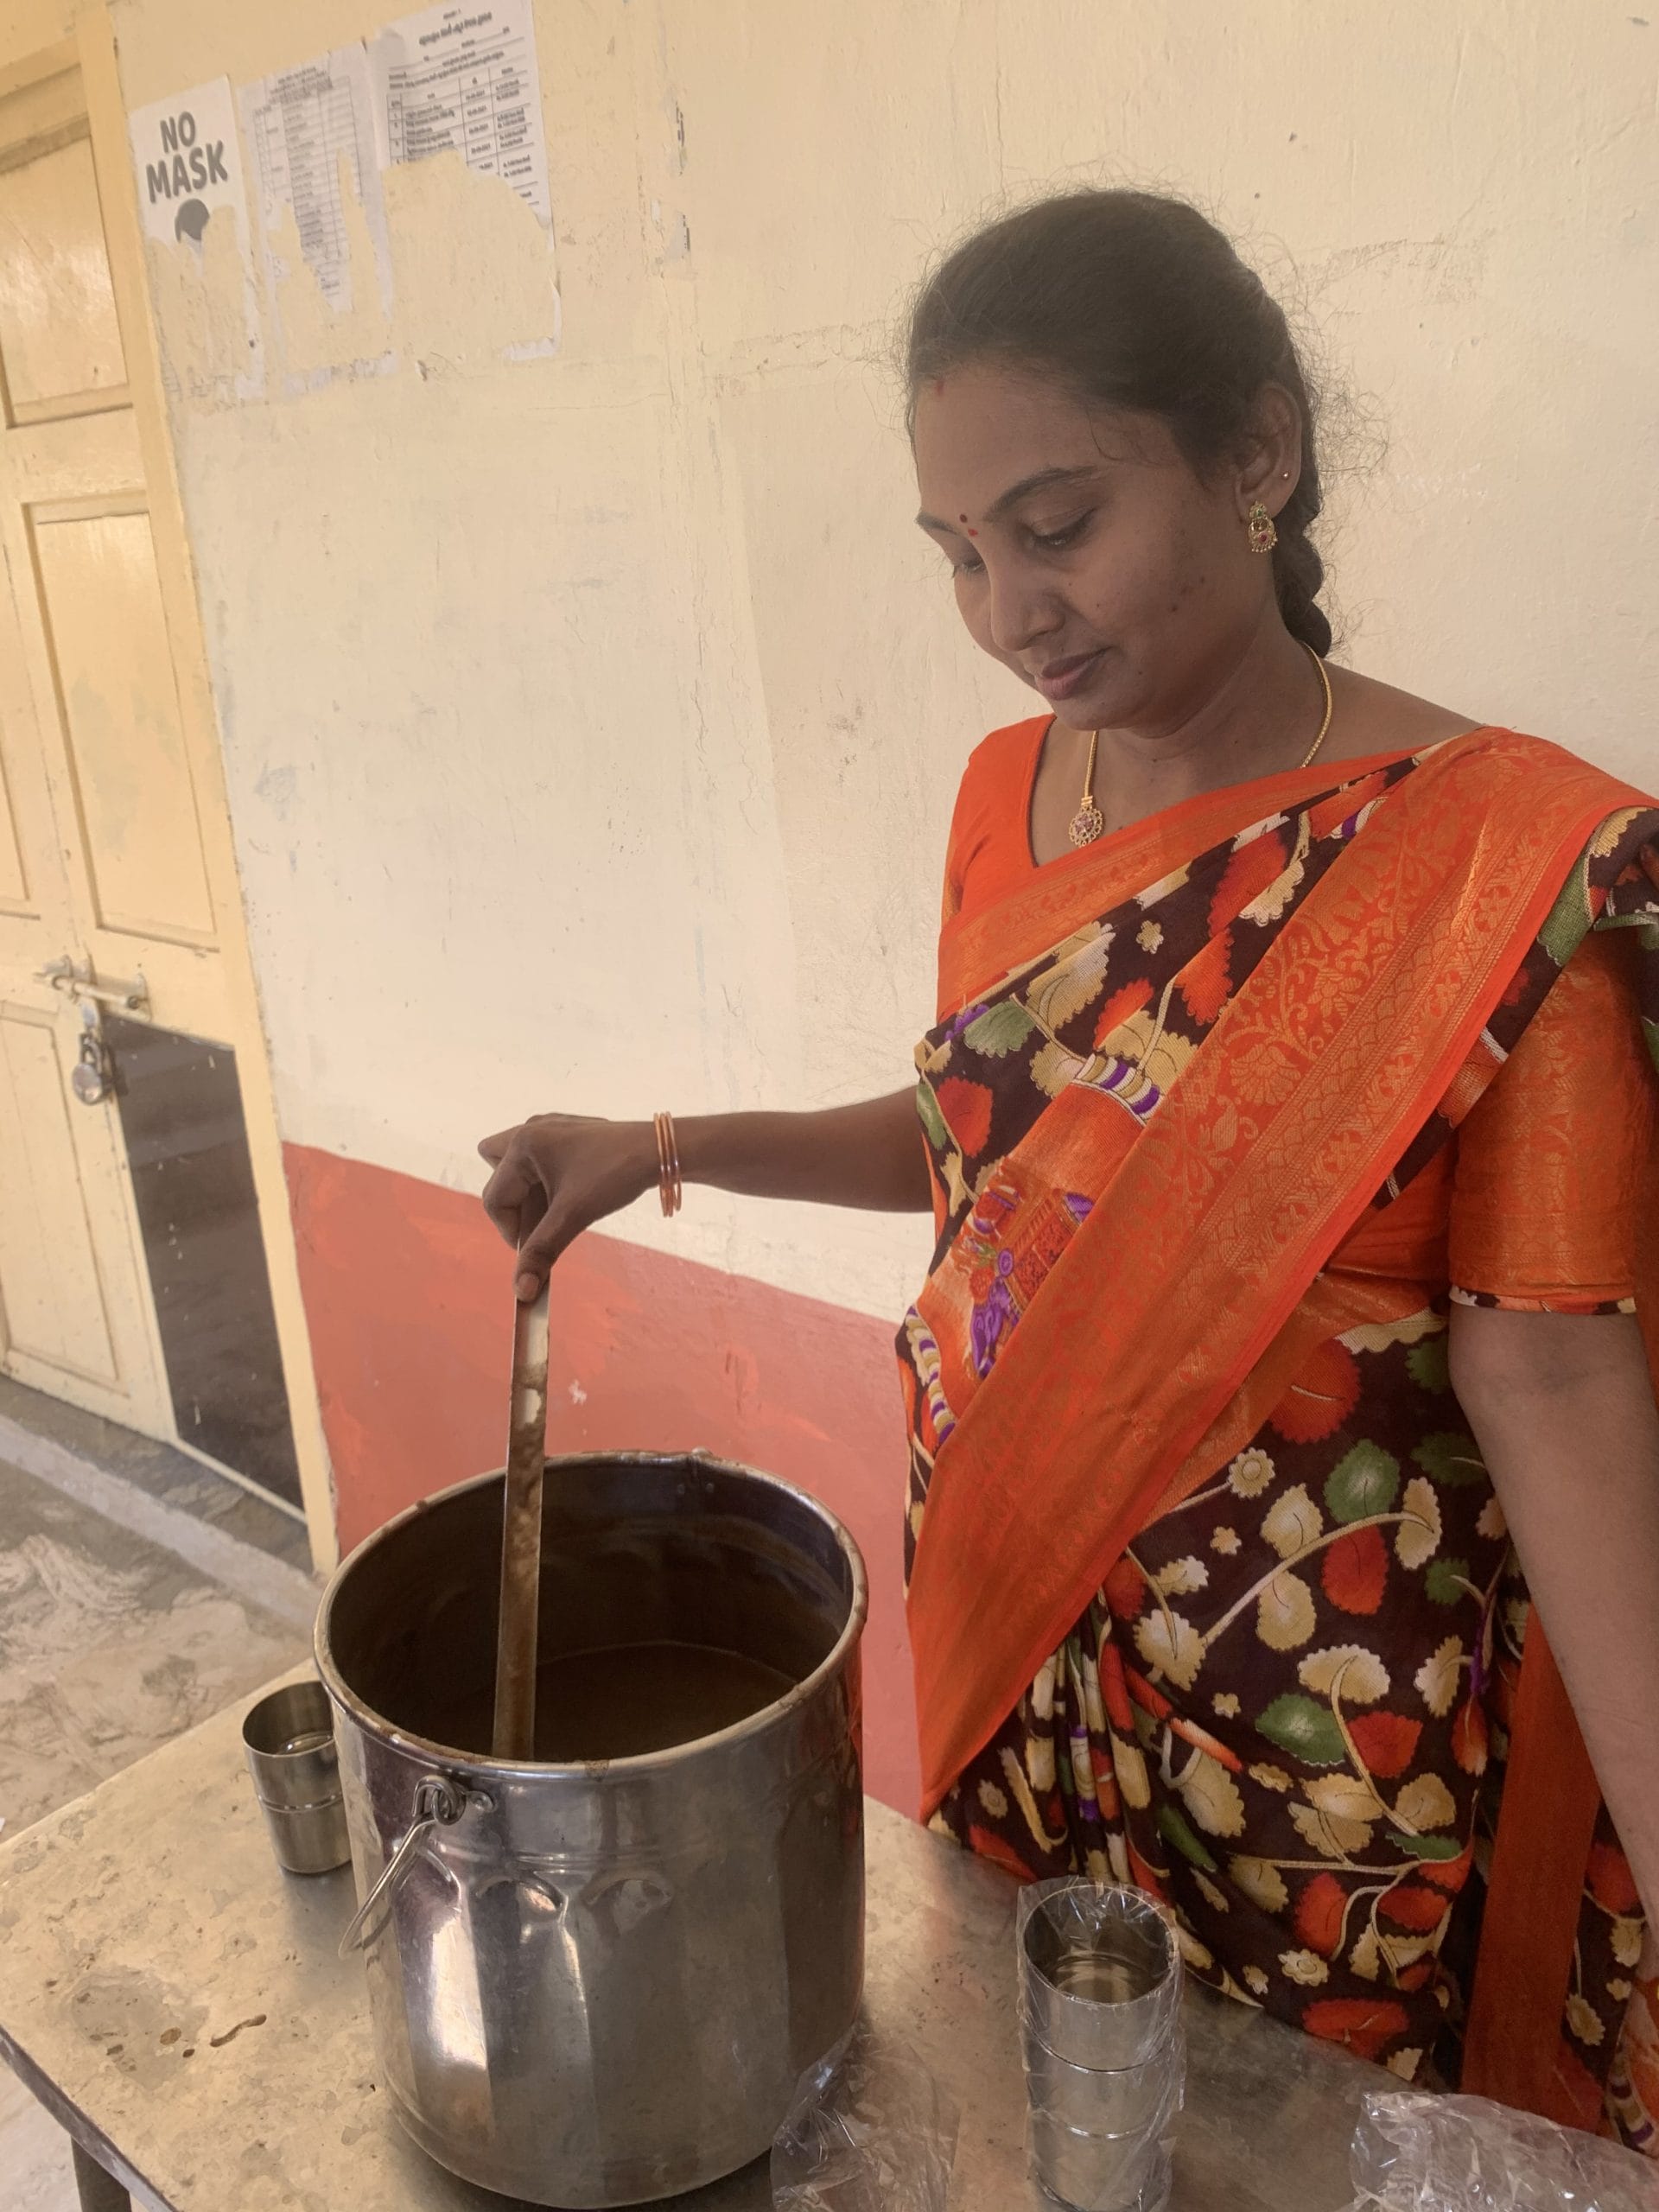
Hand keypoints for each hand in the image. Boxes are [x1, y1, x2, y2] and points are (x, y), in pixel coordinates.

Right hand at [478, 1113, 657, 1299]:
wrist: (660, 1151)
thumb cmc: (615, 1175)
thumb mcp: (573, 1215)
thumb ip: (542, 1251)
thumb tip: (521, 1292)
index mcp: (523, 1145)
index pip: (495, 1199)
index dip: (510, 1232)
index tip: (533, 1252)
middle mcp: (530, 1131)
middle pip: (498, 1177)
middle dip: (514, 1207)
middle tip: (540, 1223)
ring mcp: (549, 1129)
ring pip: (517, 1168)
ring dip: (530, 1197)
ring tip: (559, 1212)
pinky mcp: (567, 1135)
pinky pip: (539, 1162)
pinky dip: (546, 1185)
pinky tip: (572, 1197)